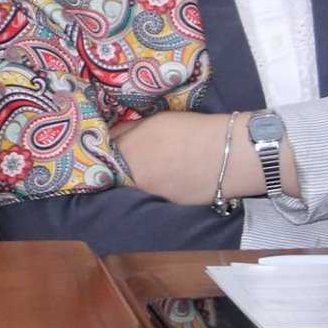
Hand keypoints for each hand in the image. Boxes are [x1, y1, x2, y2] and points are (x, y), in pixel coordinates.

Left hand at [113, 111, 299, 205]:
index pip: (102, 153)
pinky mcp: (169, 205)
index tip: (99, 146)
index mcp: (128, 153)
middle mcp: (135, 178)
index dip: (100, 149)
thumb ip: (128, 131)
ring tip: (143, 168)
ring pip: (132, 186)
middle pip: (114, 174)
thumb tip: (112, 137)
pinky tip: (162, 179)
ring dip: (131, 178)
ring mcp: (152, 195)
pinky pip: (151, 195)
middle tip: (117, 158)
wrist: (229, 154)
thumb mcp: (154, 122)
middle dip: (113, 166)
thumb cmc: (191, 130)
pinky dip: (152, 188)